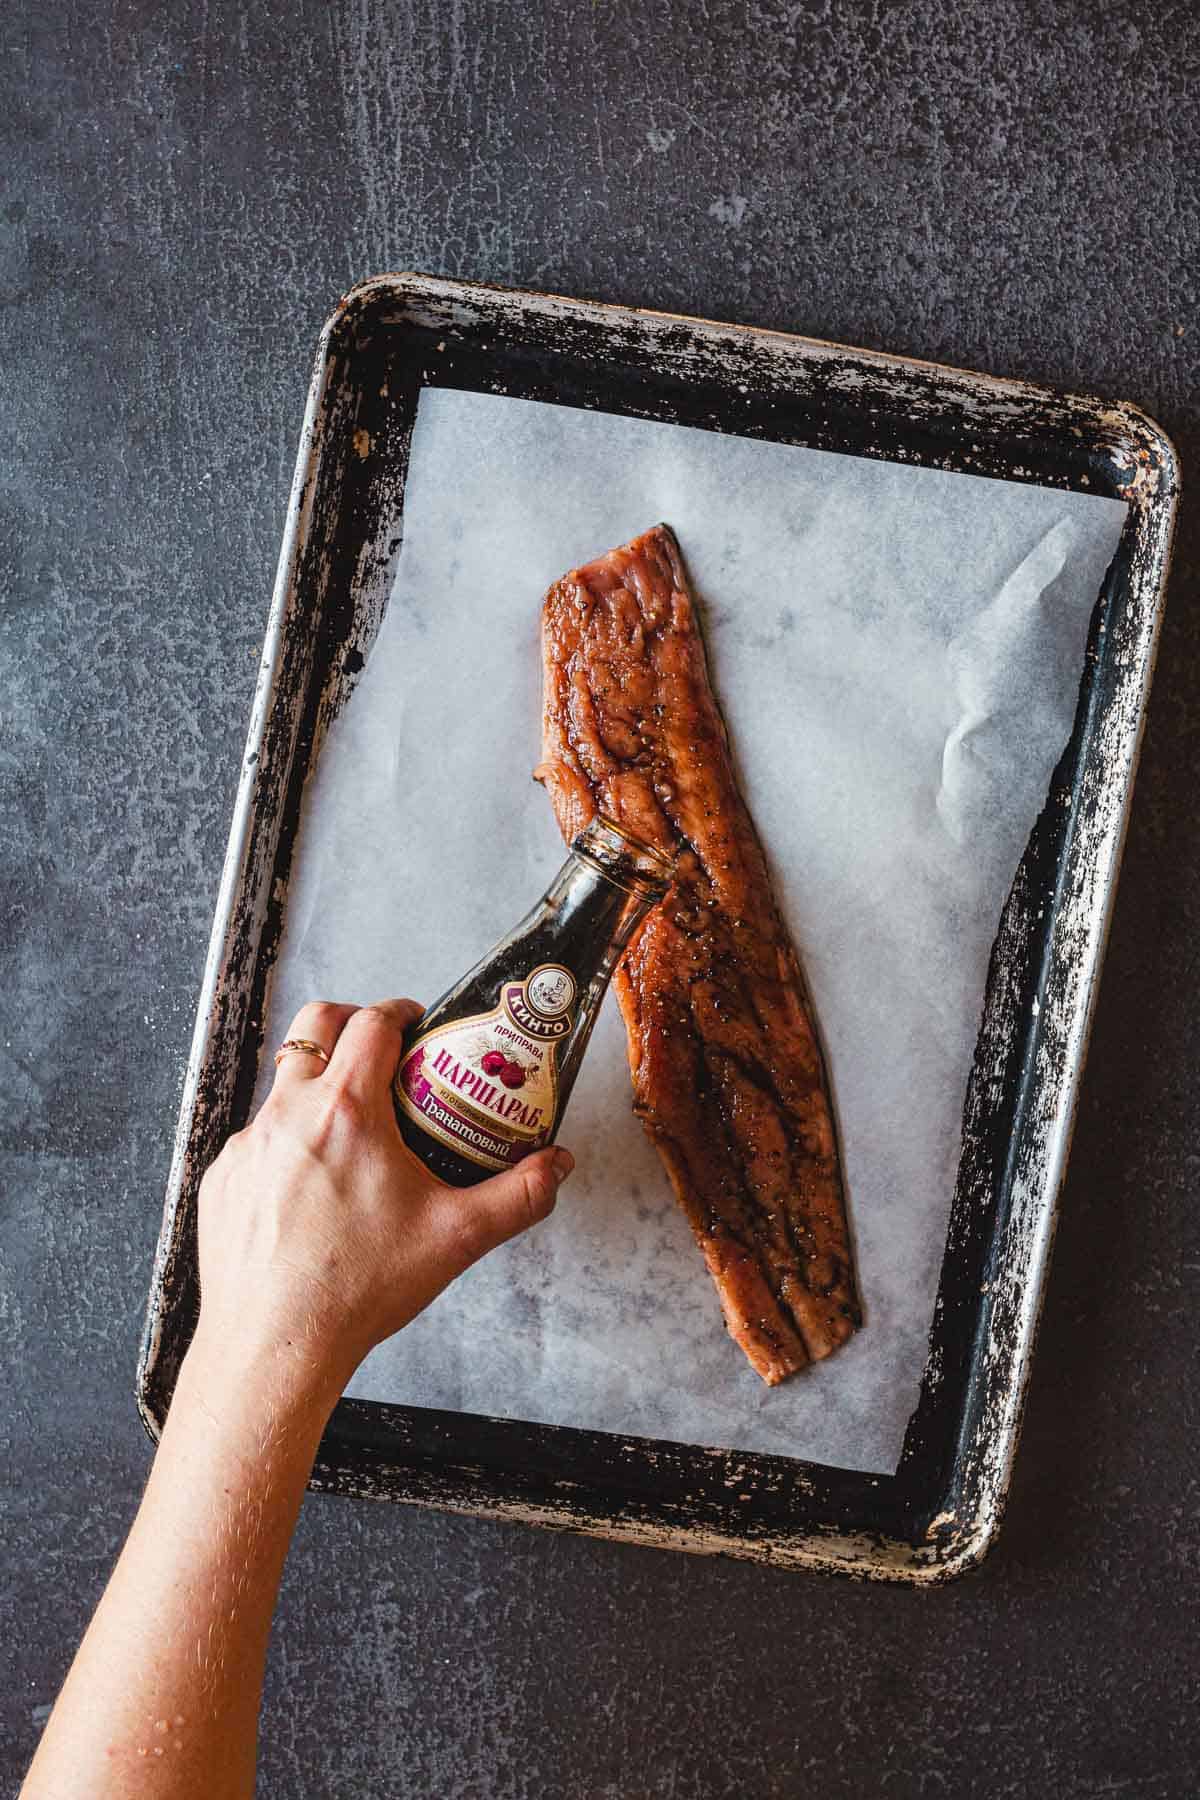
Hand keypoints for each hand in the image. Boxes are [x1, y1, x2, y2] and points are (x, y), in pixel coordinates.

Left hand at [189, 997, 573, 1407]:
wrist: (276, 1346)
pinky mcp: (223, 1180)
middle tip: (380, 1052)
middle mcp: (288, 1113)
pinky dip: (286, 1143)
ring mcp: (247, 1145)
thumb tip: (556, 1166)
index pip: (371, 1022)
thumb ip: (518, 1195)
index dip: (399, 1011)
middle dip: (348, 1022)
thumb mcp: (456, 1236)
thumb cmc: (359, 1289)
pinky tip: (312, 1188)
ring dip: (316, 1087)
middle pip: (313, 1025)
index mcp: (347, 1111)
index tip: (416, 1022)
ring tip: (352, 1129)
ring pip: (282, 1084)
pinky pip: (256, 1139)